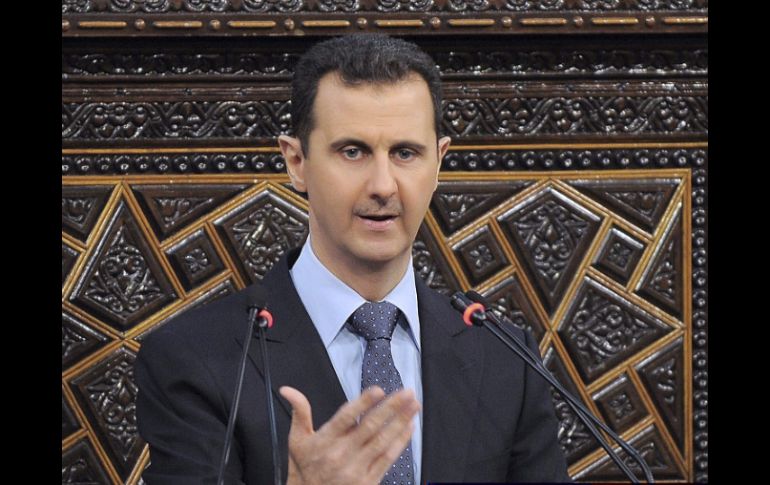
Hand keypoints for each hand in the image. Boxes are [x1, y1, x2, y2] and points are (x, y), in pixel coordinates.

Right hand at [279, 385, 419, 484]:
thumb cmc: (304, 469)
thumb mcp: (296, 441)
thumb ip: (299, 412)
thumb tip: (287, 389)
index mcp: (324, 442)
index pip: (345, 418)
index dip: (362, 403)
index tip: (378, 390)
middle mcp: (341, 455)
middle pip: (369, 427)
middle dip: (391, 407)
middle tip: (407, 392)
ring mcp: (357, 469)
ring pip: (383, 441)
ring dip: (401, 421)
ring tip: (414, 405)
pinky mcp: (369, 481)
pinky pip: (388, 459)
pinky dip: (400, 441)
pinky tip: (409, 427)